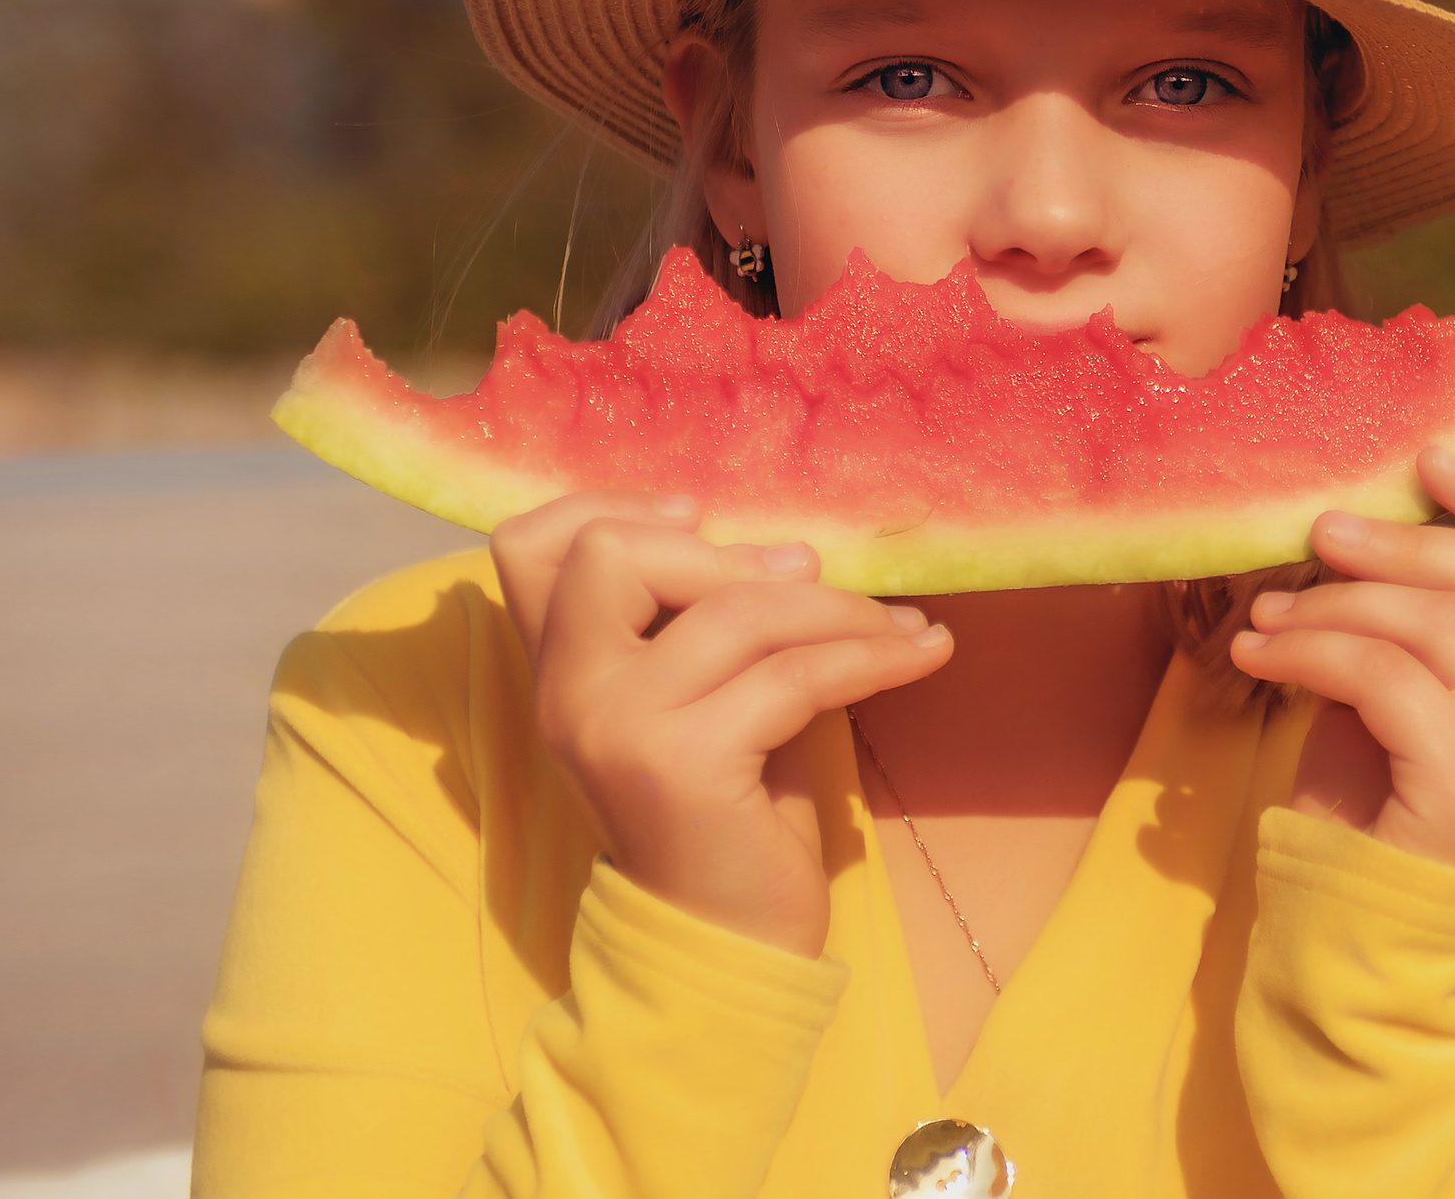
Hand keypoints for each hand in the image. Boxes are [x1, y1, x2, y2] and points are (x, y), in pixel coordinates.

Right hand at [491, 494, 953, 955]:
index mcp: (560, 672)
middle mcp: (567, 693)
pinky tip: (924, 654)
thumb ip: (701, 625)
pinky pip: (795, 673)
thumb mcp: (704, 700)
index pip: (530, 546)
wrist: (727, 946)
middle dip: (734, 555)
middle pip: (612, 554)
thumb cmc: (730, 815)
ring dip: (838, 607)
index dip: (610, 507)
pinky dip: (873, 656)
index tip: (702, 519)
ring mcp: (616, 725)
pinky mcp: (682, 762)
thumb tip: (789, 546)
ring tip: (898, 626)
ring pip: (734, 609)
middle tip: (816, 580)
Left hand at [1228, 448, 1454, 873]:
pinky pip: (1388, 677)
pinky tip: (1258, 656)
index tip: (1428, 459)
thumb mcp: (1401, 706)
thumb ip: (1412, 630)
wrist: (1364, 946)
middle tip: (1322, 529)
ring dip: (1339, 600)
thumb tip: (1355, 526)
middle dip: (1410, 539)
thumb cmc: (1375, 818)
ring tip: (1270, 610)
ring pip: (1443, 623)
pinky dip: (1312, 652)